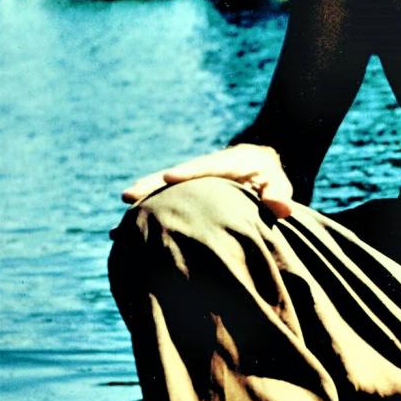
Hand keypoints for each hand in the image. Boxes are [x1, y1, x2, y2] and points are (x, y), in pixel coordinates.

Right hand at [121, 144, 294, 217]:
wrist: (259, 167)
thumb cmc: (270, 178)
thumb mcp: (279, 183)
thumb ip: (279, 194)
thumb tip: (281, 208)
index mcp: (226, 163)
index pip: (206, 167)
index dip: (188, 172)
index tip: (169, 178)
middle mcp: (202, 171)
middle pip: (174, 177)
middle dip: (151, 185)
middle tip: (127, 195)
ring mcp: (191, 183)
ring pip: (164, 192)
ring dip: (143, 203)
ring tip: (119, 224)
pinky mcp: (185, 196)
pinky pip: (164, 205)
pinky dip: (147, 218)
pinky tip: (123, 237)